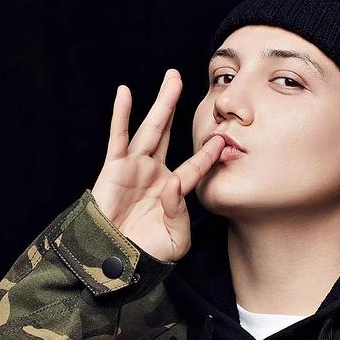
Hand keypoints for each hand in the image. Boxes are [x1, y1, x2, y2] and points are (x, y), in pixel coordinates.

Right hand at [91, 69, 224, 261]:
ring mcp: (135, 168)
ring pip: (151, 129)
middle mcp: (154, 173)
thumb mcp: (176, 240)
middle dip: (175, 107)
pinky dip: (121, 115)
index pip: (195, 167)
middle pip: (169, 134)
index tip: (224, 139)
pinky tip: (124, 92)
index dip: (209, 154)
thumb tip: (173, 185)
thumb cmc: (146, 253)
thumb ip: (181, 215)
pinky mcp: (115, 168)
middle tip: (183, 81)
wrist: (115, 260)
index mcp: (172, 191)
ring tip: (171, 79)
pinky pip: (119, 138)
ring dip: (161, 104)